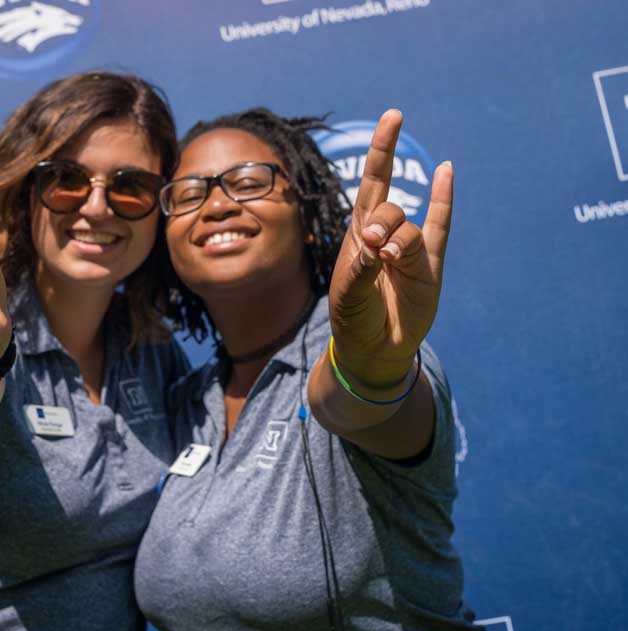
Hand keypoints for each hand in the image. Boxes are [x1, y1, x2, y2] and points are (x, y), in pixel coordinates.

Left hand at [328, 109, 452, 386]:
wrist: (374, 348)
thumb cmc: (353, 317)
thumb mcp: (349, 292)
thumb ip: (364, 265)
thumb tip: (381, 244)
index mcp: (358, 233)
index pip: (371, 183)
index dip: (381, 150)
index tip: (393, 117)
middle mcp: (384, 233)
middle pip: (387, 204)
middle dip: (382, 218)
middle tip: (373, 245)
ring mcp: (410, 247)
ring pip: (410, 227)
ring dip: (399, 242)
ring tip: (387, 262)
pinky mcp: (430, 265)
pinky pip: (440, 227)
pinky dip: (443, 200)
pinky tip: (446, 172)